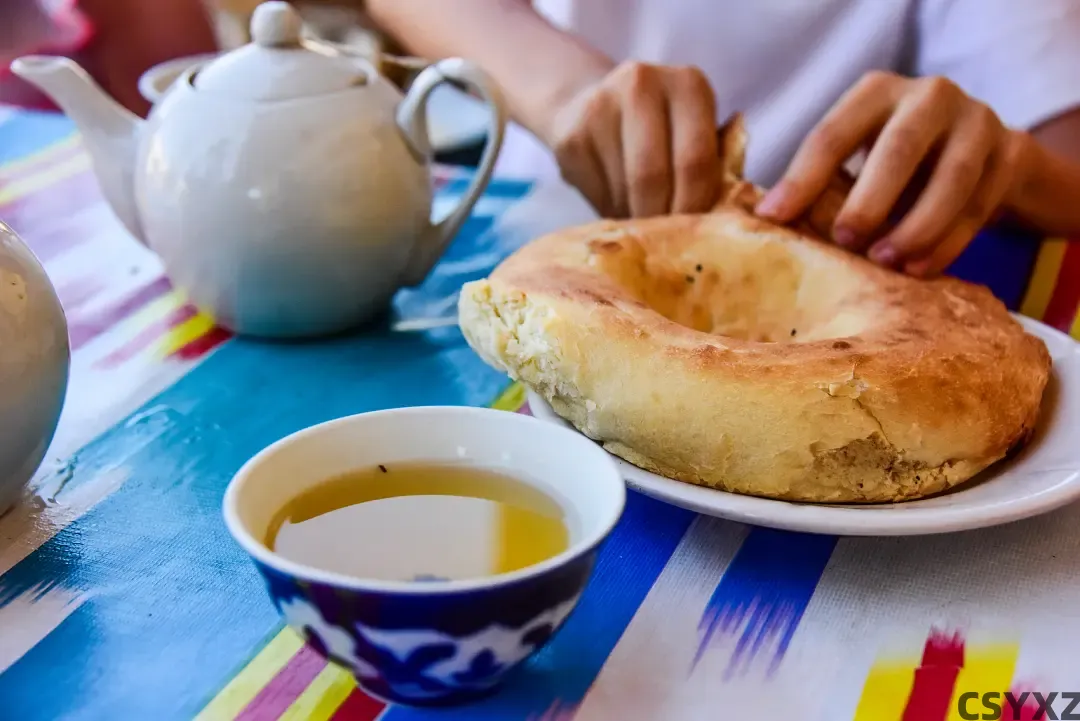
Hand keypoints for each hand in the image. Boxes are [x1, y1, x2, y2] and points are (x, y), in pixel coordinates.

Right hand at [545, 61, 722, 218]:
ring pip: (623, 189)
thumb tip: (722, 220)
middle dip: (660, 217)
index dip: (695, 207)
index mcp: (689, 84)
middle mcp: (643, 84)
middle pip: (653, 176)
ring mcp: (600, 106)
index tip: (693, 234)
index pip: (696, 160)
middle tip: (664, 241)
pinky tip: (618, 206)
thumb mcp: (693, 130)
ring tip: (644, 225)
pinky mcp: (571, 135)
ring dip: (635, 218)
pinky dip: (611, 210)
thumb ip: (713, 164)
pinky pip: (596, 192)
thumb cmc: (659, 128)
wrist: (588, 100)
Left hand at [755, 71, 1029, 276]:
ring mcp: (977, 121)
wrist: (980, 152)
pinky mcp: (1011, 153)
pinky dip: (948, 242)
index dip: (802, 179)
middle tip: (845, 240)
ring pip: (953, 177)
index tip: (774, 219)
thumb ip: (821, 181)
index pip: (832, 134)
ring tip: (885, 263)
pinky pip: (980, 205)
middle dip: (870, 198)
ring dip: (916, 226)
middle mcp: (929, 96)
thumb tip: (765, 220)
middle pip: (900, 147)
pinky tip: (919, 269)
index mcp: (875, 92)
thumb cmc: (895, 162)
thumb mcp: (857, 156)